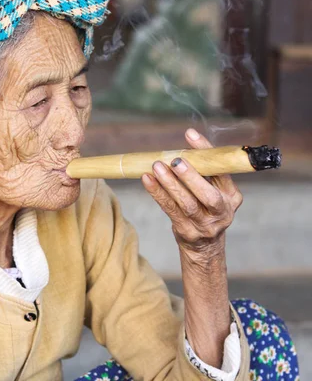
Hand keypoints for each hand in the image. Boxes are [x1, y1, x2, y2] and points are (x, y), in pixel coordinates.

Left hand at [141, 128, 242, 257]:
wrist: (205, 246)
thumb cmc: (206, 208)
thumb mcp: (215, 191)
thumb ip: (205, 170)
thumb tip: (186, 139)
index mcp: (232, 197)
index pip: (221, 171)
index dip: (206, 152)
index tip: (190, 135)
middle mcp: (222, 212)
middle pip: (208, 195)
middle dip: (191, 177)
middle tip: (175, 161)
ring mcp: (204, 225)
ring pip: (186, 204)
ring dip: (169, 184)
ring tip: (157, 167)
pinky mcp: (186, 232)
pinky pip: (170, 210)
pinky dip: (158, 194)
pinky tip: (148, 180)